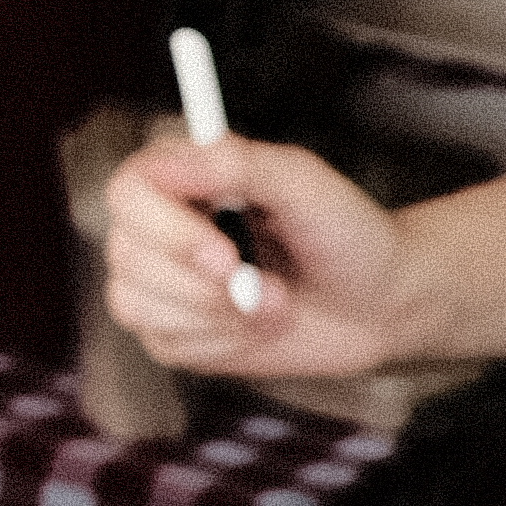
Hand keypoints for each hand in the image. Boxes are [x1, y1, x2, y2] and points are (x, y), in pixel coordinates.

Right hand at [101, 134, 426, 375]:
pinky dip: (222, 342)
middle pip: (126, 255)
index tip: (225, 255)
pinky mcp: (171, 333)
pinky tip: (259, 327)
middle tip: (271, 289)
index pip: (128, 194)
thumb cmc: (346, 234)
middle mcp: (157, 228)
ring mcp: (158, 284)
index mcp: (180, 179)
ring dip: (219, 316)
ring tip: (277, 304)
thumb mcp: (303, 183)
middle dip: (203, 285)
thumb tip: (170, 161)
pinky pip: (166, 344)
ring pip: (137, 305)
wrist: (379, 304)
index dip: (167, 230)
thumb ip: (237, 163)